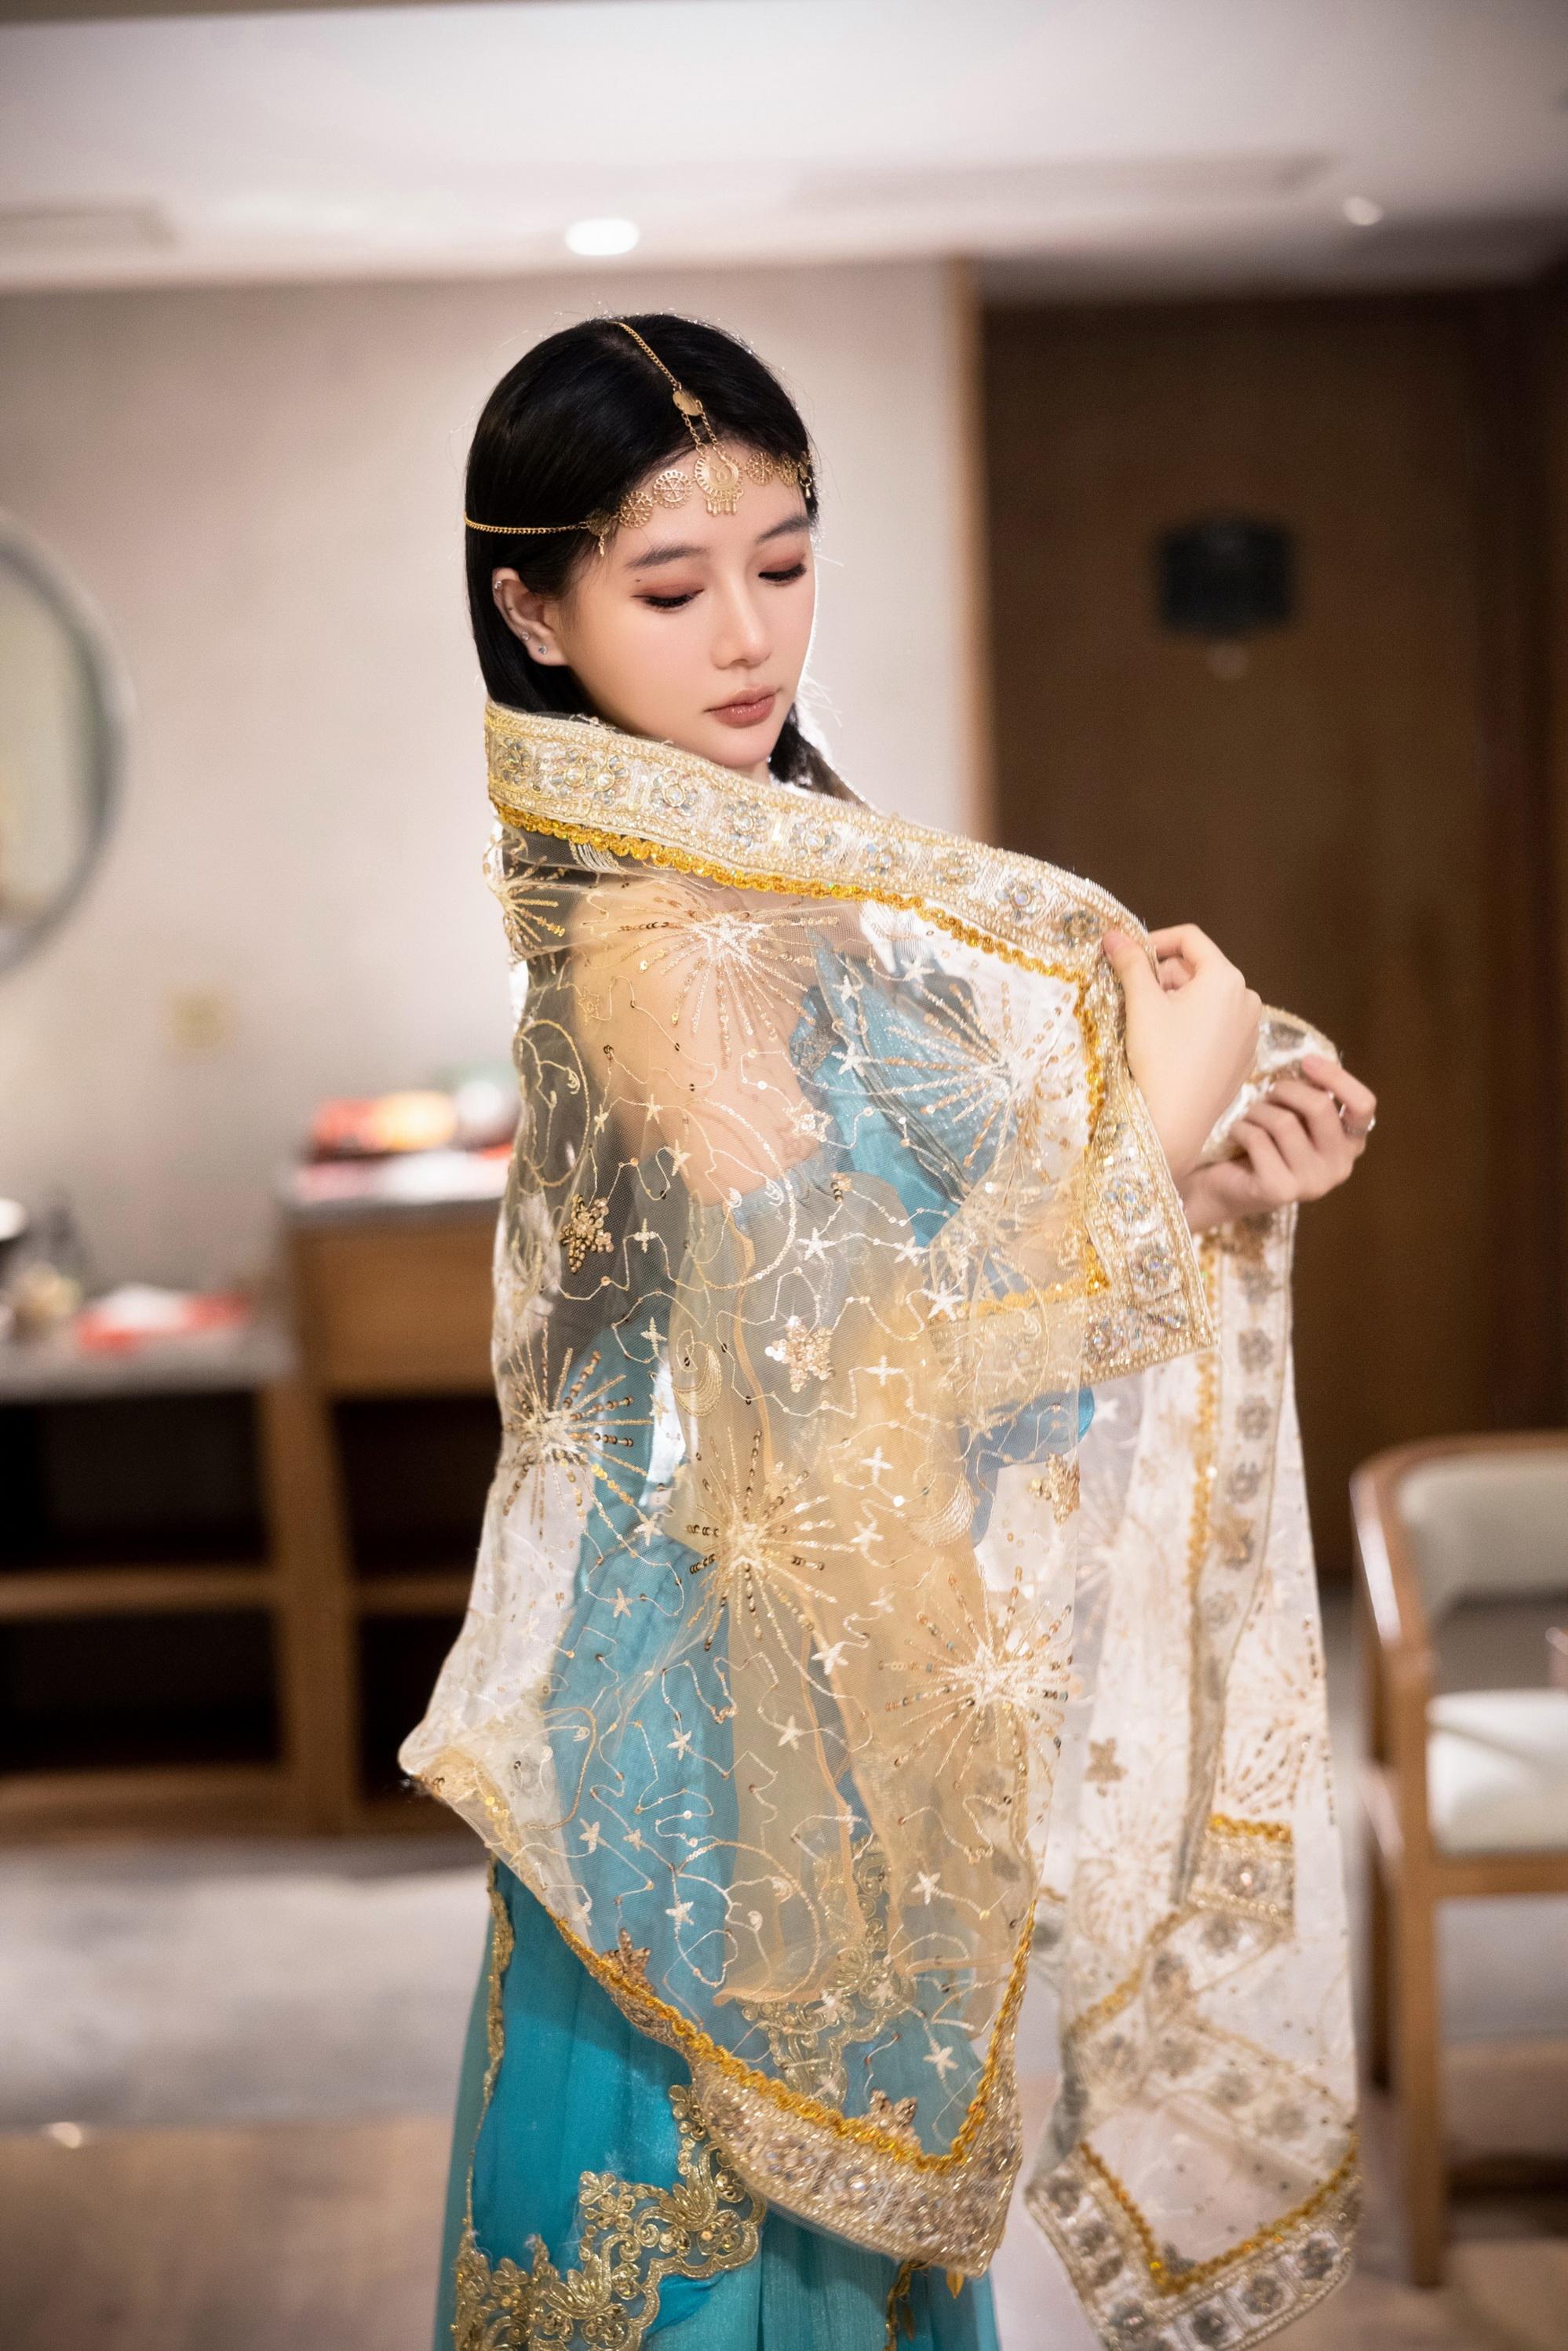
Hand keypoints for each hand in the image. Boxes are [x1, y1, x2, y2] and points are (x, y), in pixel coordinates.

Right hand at [1103, 924, 1261, 1181]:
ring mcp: (1250, 1031)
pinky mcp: (1244, 1058)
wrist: (1176, 1122)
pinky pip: (1219, 1028)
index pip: (1190, 939)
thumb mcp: (1141, 1004)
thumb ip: (1130, 962)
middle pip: (1200, 970)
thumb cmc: (1160, 1056)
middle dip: (1165, 978)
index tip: (1129, 957)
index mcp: (1226, 978)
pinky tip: (1173, 1049)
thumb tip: (1113, 934)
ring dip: (1178, 1002)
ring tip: (1152, 1027)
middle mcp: (1248, 998)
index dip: (1155, 940)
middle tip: (1135, 998)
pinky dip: (1195, 1027)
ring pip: (1209, 1000)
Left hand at [1178, 1054, 1377, 1231]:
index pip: (1363, 1105)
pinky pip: (1258, 1139)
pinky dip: (1240, 1128)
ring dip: (1258, 1111)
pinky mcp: (1280, 1191)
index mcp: (1350, 1145)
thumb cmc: (1265, 1144)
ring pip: (1284, 1122)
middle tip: (1268, 1094)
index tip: (1306, 1061)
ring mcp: (1312, 1184)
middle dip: (1286, 1090)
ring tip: (1248, 1118)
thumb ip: (1310, 1096)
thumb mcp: (1295, 1116)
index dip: (1336, 1077)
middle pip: (1319, 1107)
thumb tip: (1308, 1062)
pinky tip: (1236, 1134)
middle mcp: (1339, 1167)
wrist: (1226, 1188)